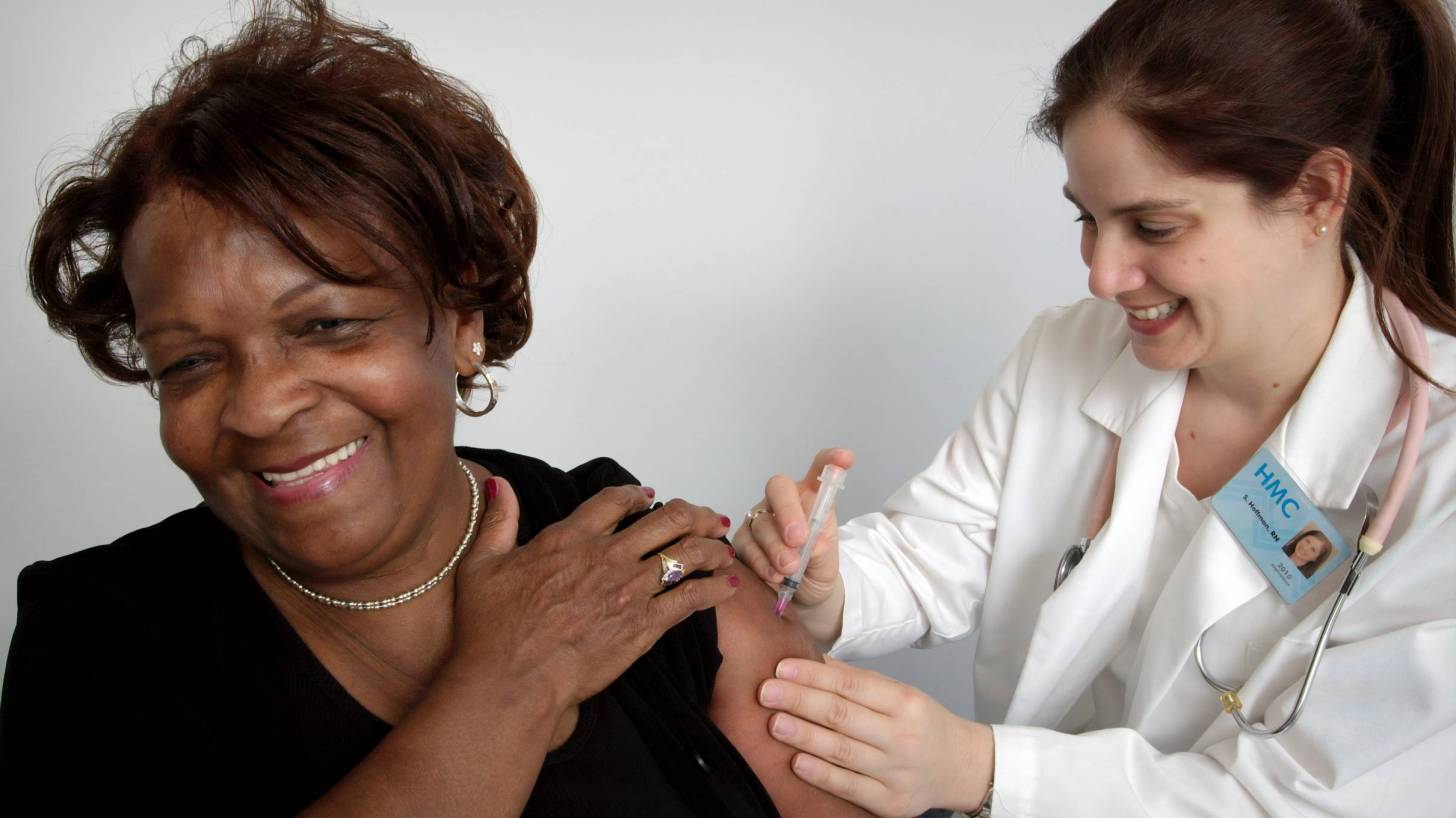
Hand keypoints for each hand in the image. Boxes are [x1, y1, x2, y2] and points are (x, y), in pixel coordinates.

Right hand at [448, 476, 740, 710]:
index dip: (637, 495)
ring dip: (712, 548)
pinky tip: (728, 586)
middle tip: (708, 520)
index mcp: (570, 538)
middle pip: (667, 520)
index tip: (650, 498)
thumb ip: (498, 521)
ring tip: (724, 551)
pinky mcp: (645, 624)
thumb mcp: (483, 565)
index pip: (615, 500)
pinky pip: (692, 597)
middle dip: (694, 515)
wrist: (513, 678)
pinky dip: (715, 588)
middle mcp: (608, 556)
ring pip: (686, 554)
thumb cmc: (492, 629)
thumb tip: (500, 484)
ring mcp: (630, 589)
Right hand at [733, 448, 854, 610]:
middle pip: (778, 488)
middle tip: (799, 539)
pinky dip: (761, 561)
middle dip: (788, 512)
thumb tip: (811, 544)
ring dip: (776, 547)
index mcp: (810, 498)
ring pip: (761, 522)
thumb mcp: (827, 561)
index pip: (819, 471)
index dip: (830, 460)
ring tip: (790, 569)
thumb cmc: (817, 568)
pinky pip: (746, 545)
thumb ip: (821, 549)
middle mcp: (783, 502)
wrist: (804, 597)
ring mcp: (760, 519)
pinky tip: (774, 575)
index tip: (845, 458)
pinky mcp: (743, 540)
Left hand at [757, 658, 993, 817]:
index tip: (782, 668)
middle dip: (800, 701)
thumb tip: (811, 660)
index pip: (851, 685)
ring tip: (774, 723)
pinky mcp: (891, 802)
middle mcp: (902, 736)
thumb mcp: (899, 693)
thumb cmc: (922, 724)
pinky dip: (821, 774)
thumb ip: (856, 681)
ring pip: (842, 751)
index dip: (814, 676)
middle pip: (842, 715)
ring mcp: (896, 771)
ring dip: (804, 735)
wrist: (961, 766)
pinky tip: (797, 761)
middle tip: (766, 692)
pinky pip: (849, 787)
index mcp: (905, 702)